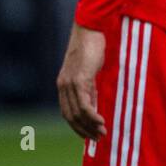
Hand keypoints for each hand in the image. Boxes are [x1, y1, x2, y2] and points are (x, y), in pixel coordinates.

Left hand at [57, 22, 107, 140]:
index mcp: (63, 84)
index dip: (77, 125)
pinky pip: (84, 104)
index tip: (89, 133)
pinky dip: (92, 116)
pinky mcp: (80, 80)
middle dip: (84, 130)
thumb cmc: (91, 46)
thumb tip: (93, 104)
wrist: (89, 28)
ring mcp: (70, 83)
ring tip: (102, 132)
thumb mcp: (89, 70)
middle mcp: (63, 86)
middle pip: (70, 116)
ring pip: (78, 113)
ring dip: (90, 126)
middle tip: (98, 138)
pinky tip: (101, 120)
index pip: (67, 112)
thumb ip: (88, 86)